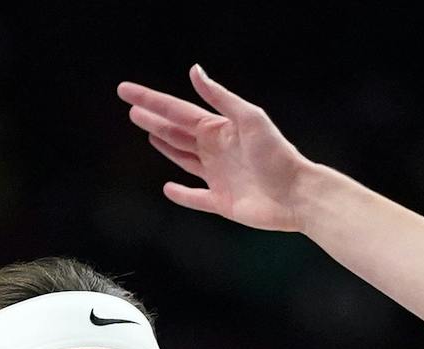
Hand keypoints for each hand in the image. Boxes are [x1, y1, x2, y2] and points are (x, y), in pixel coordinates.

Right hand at [118, 64, 311, 231]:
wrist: (296, 194)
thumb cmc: (277, 154)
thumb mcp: (250, 118)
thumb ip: (220, 97)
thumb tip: (194, 71)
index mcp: (219, 128)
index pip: (177, 111)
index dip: (150, 101)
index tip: (126, 91)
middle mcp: (216, 150)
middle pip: (176, 132)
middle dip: (154, 120)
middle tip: (131, 110)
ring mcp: (218, 177)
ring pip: (184, 158)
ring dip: (166, 146)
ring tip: (149, 134)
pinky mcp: (222, 202)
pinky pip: (196, 198)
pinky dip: (182, 195)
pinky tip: (168, 189)